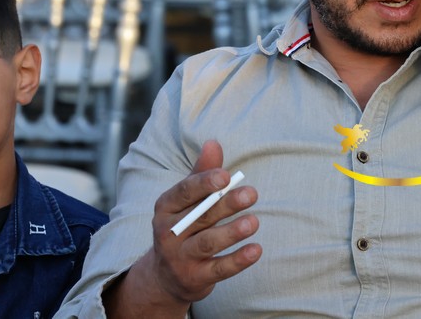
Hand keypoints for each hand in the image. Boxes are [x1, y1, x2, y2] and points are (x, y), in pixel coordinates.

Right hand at [104, 140, 260, 316]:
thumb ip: (202, 173)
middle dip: (226, 204)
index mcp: (165, 208)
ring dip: (231, 232)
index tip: (226, 175)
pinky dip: (237, 260)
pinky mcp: (195, 278)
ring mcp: (180, 258)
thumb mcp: (187, 201)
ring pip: (208, 243)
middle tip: (252, 193)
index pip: (184, 192)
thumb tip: (213, 143)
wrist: (165, 276)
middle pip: (201, 216)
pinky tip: (256, 250)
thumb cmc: (184, 225)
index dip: (204, 183)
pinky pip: (218, 269)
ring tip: (254, 222)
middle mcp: (169, 233)